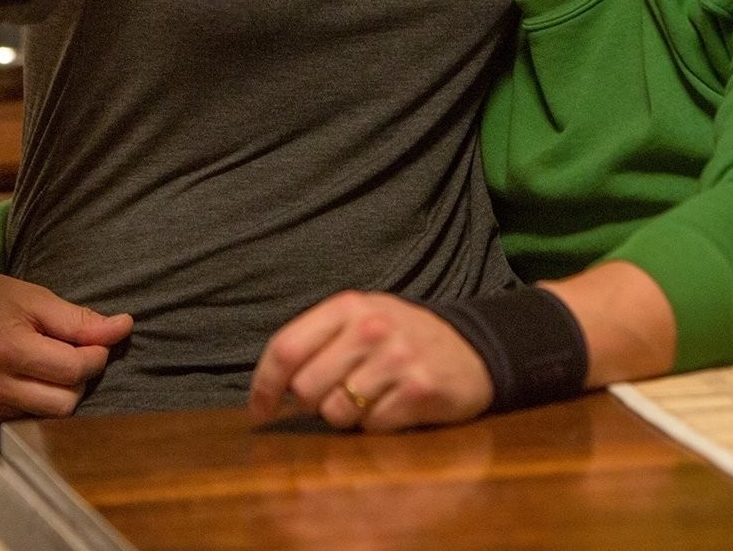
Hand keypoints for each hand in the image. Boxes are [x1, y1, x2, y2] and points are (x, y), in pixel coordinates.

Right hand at [0, 274, 132, 419]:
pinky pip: (30, 417)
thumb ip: (77, 319)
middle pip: (65, 402)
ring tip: (56, 361)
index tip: (102, 337)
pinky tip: (38, 375)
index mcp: (12, 351)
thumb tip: (122, 328)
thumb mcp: (34, 299)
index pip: (75, 370)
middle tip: (79, 349)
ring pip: (50, 415)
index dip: (99, 353)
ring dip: (64, 390)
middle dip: (83, 376)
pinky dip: (43, 398)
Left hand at [249, 291, 493, 431]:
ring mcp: (396, 358)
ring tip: (372, 395)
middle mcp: (371, 327)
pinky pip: (371, 427)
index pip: (286, 347)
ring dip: (348, 415)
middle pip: (306, 387)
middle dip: (313, 403)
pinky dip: (377, 425)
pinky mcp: (417, 390)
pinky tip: (395, 405)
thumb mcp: (361, 320)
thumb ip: (317, 343)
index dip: (264, 386)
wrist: (472, 349)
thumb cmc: (402, 338)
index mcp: (349, 306)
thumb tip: (267, 393)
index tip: (260, 412)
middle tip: (336, 396)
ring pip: (336, 412)